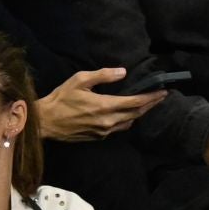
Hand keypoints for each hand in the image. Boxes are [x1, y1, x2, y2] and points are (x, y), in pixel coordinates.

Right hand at [35, 68, 164, 141]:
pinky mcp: (99, 137)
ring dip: (140, 112)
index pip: (135, 102)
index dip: (151, 97)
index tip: (163, 92)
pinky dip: (128, 119)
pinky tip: (129, 113)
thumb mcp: (79, 80)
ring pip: (129, 122)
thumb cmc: (60, 99)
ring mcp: (104, 131)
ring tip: (148, 103)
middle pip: (136, 113)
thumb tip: (123, 72)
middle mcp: (108, 121)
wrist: (46, 122)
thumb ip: (103, 75)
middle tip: (161, 96)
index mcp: (105, 106)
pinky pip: (119, 128)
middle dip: (150, 104)